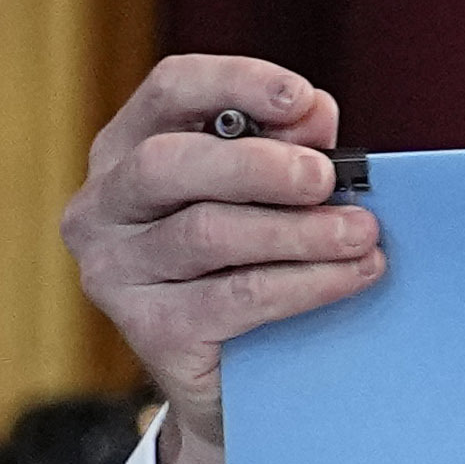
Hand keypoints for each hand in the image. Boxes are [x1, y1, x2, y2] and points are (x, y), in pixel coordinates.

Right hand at [57, 55, 381, 463]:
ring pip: (208, 233)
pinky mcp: (148, 331)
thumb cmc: (252, 263)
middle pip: (170, 163)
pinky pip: (233, 298)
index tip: (303, 97)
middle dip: (260, 166)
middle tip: (327, 178)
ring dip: (298, 231)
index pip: (169, 90)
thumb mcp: (266, 197)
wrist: (235, 380)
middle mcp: (103, 206)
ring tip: (361, 234)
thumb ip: (285, 148)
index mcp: (127, 148)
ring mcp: (114, 271)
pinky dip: (303, 283)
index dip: (236, 83)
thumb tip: (315, 113)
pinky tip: (352, 275)